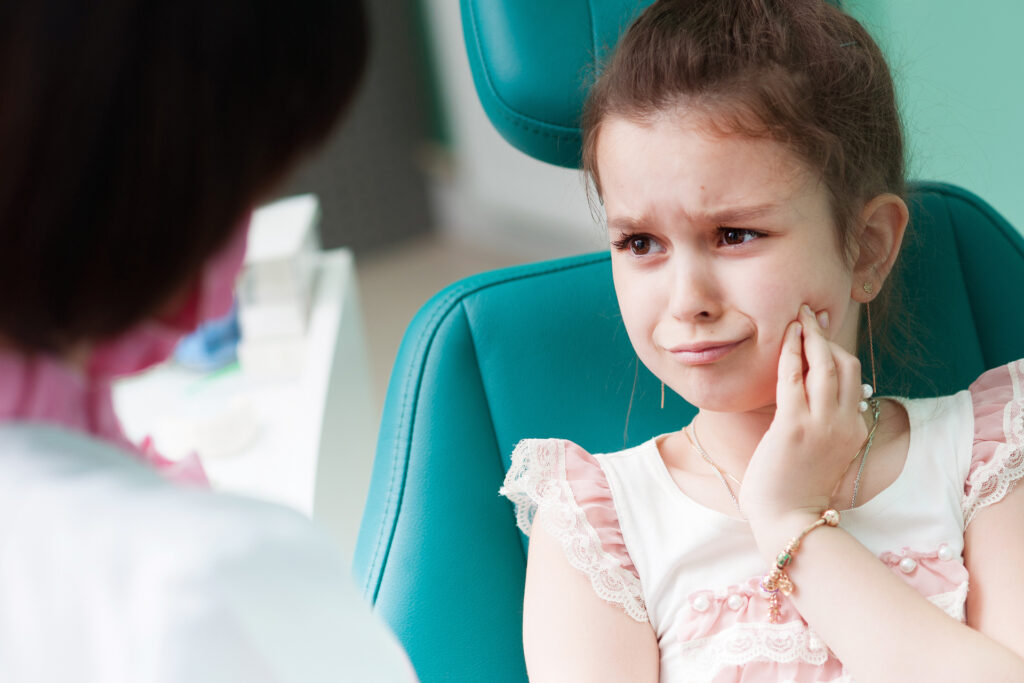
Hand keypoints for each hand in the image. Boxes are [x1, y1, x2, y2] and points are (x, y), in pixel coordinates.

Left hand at [739, 305, 867, 527]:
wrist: (788, 520)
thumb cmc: (796, 490)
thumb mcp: (823, 455)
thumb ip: (826, 427)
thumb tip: (814, 398)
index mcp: (855, 431)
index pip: (854, 380)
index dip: (838, 352)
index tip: (822, 333)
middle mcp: (846, 424)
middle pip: (845, 366)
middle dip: (827, 336)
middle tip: (810, 313)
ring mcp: (822, 424)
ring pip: (824, 366)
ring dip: (810, 336)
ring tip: (798, 316)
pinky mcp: (794, 426)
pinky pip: (793, 378)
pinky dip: (790, 352)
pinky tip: (785, 336)